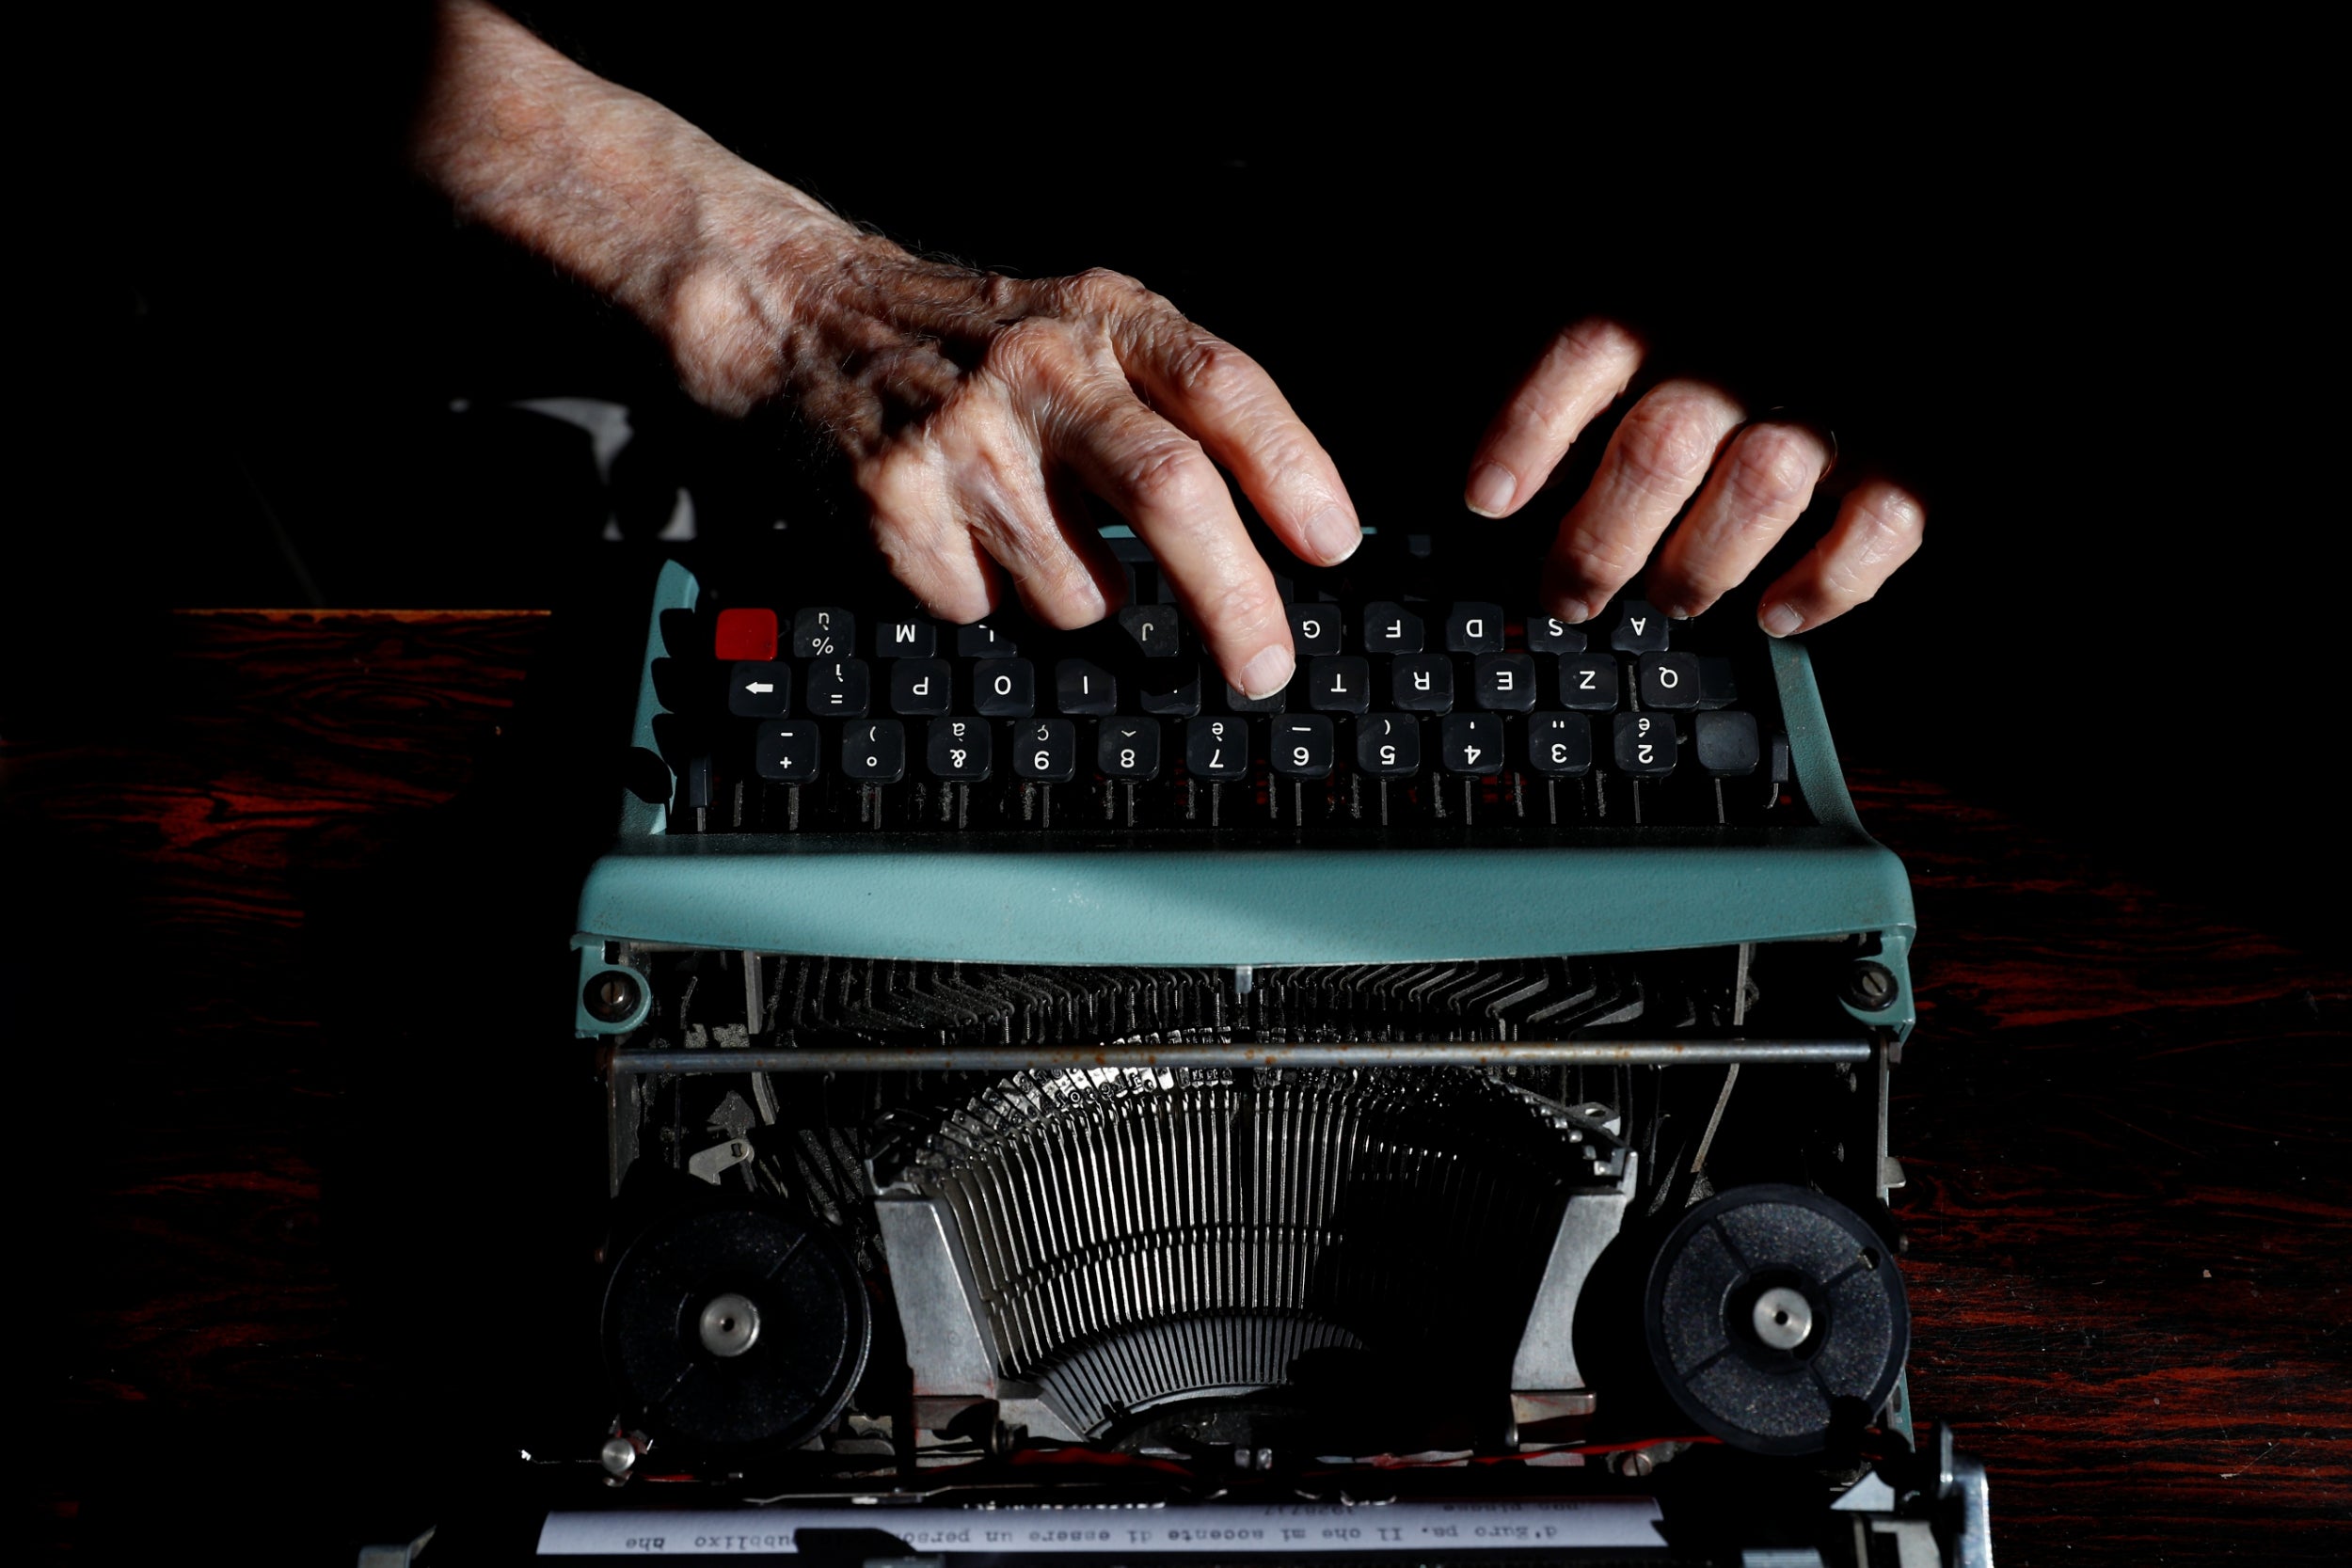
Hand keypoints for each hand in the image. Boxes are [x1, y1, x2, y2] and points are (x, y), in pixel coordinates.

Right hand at [675, 233, 1358, 696]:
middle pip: (1169, 491)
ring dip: (1081, 595)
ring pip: (1080, 588)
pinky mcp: (895, 503)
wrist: (805, 317)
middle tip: (1265, 667)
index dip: (1289, 471)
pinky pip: (985, 608)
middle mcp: (1040, 368)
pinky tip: (957, 533)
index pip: (1222, 388)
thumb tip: (1288, 536)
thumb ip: (1178, 401)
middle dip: (1233, 599)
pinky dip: (987, 594)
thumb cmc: (978, 344)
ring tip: (1032, 532)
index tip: (1331, 546)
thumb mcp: (1087, 325)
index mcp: (1106, 319)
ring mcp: (963, 437)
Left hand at [1462, 318, 1923, 634]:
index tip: (1486, 500)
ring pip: (1760, 485)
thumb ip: (1577, 388)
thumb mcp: (1638, 338)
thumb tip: (1500, 483)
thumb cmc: (1705, 356)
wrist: (1829, 354)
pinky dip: (1827, 582)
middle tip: (1568, 596)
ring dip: (1699, 564)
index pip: (1591, 349)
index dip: (1532, 425)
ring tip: (1669, 599)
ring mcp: (1830, 404)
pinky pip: (1878, 523)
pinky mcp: (1905, 455)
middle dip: (1600, 539)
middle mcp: (1745, 355)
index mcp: (1669, 308)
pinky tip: (1776, 614)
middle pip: (1662, 444)